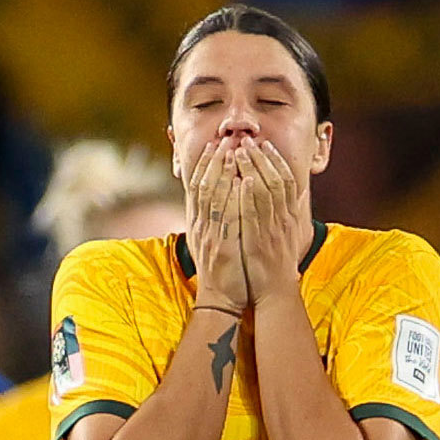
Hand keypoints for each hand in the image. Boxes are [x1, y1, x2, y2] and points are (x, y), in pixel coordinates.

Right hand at [184, 151, 249, 315]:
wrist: (221, 299)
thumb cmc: (222, 270)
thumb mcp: (212, 240)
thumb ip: (212, 218)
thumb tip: (217, 196)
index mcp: (198, 223)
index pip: (196, 187)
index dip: (203, 164)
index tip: (212, 145)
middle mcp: (201, 226)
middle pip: (202, 186)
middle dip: (213, 161)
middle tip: (223, 140)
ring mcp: (211, 236)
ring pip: (213, 197)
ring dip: (223, 172)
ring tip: (232, 152)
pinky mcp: (224, 247)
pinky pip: (229, 218)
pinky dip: (236, 197)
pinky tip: (244, 180)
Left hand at [237, 139, 312, 303]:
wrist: (275, 292)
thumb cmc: (275, 264)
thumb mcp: (283, 234)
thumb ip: (283, 214)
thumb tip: (280, 195)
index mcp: (288, 216)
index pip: (285, 180)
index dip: (275, 160)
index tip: (264, 144)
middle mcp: (283, 219)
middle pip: (275, 180)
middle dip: (261, 158)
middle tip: (247, 140)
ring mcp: (272, 230)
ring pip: (265, 192)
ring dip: (253, 170)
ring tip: (240, 151)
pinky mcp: (259, 241)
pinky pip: (255, 215)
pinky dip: (250, 196)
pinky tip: (244, 181)